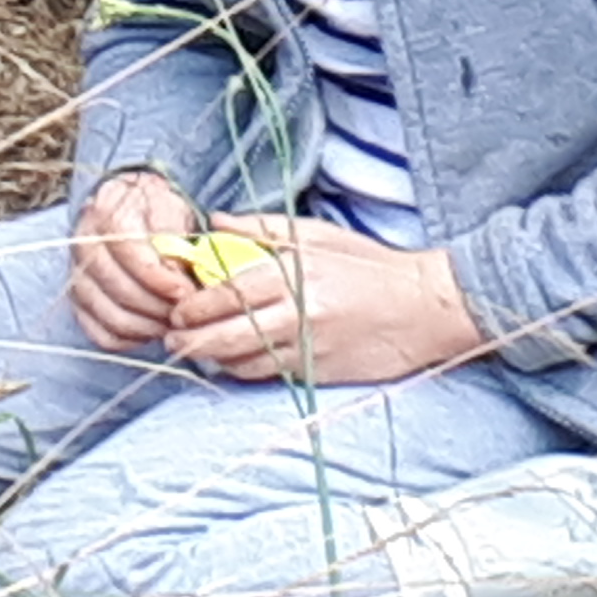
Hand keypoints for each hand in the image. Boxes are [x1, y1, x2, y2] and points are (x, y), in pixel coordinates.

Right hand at [68, 170, 199, 352]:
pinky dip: (129, 340)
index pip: (130, 255)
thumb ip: (175, 239)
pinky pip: (102, 335)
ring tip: (172, 322)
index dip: (161, 279)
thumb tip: (178, 279)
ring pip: (112, 318)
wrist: (129, 209)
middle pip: (121, 290)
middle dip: (159, 308)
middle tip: (184, 312)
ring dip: (148, 327)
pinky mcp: (78, 304)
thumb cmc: (155, 211)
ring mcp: (77, 277)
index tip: (186, 291)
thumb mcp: (170, 208)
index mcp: (106, 214)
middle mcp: (83, 245)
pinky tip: (150, 330)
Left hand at [157, 216, 483, 385]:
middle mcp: (299, 312)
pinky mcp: (320, 372)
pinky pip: (270, 376)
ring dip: (214, 358)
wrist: (424, 308)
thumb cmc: (368, 265)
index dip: (196, 304)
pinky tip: (232, 362)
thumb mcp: (316, 234)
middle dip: (193, 339)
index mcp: (296, 272)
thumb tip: (215, 221)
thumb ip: (262, 227)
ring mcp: (310, 347)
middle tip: (172, 338)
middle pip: (230, 333)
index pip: (231, 292)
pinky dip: (245, 371)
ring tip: (196, 350)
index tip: (176, 306)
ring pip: (247, 361)